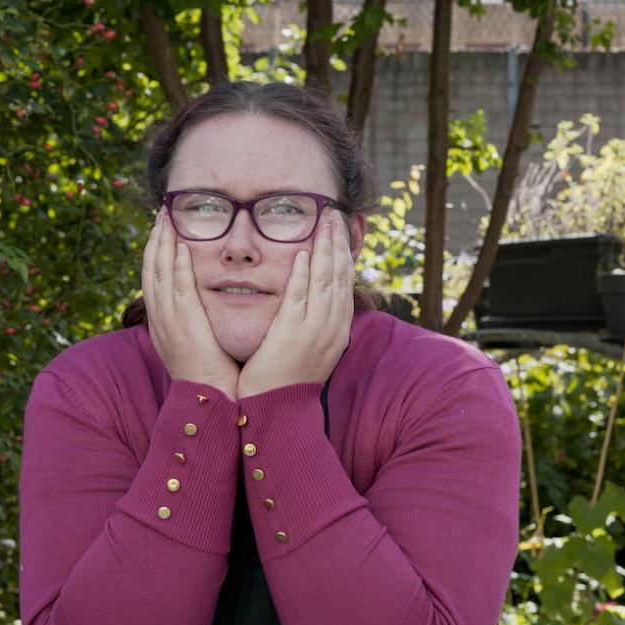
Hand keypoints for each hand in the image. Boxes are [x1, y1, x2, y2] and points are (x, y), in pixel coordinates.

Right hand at [141, 208, 238, 398]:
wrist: (208, 400)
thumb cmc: (210, 375)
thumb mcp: (196, 343)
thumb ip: (195, 321)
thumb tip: (203, 305)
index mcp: (161, 323)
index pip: (152, 279)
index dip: (154, 253)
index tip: (160, 230)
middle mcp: (159, 319)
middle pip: (149, 271)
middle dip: (154, 241)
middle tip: (159, 215)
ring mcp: (169, 322)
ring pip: (159, 275)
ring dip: (162, 245)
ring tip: (166, 220)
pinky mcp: (184, 325)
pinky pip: (178, 290)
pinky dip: (176, 267)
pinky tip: (180, 247)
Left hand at [237, 217, 354, 397]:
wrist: (278, 411)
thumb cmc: (288, 380)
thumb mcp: (311, 349)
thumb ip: (316, 323)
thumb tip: (316, 300)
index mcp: (338, 330)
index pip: (346, 284)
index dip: (344, 254)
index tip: (341, 230)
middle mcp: (332, 328)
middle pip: (341, 277)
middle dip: (339, 243)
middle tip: (336, 214)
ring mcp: (315, 331)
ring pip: (326, 282)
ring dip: (326, 249)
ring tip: (324, 222)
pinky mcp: (293, 334)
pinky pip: (301, 298)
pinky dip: (304, 274)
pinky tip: (303, 253)